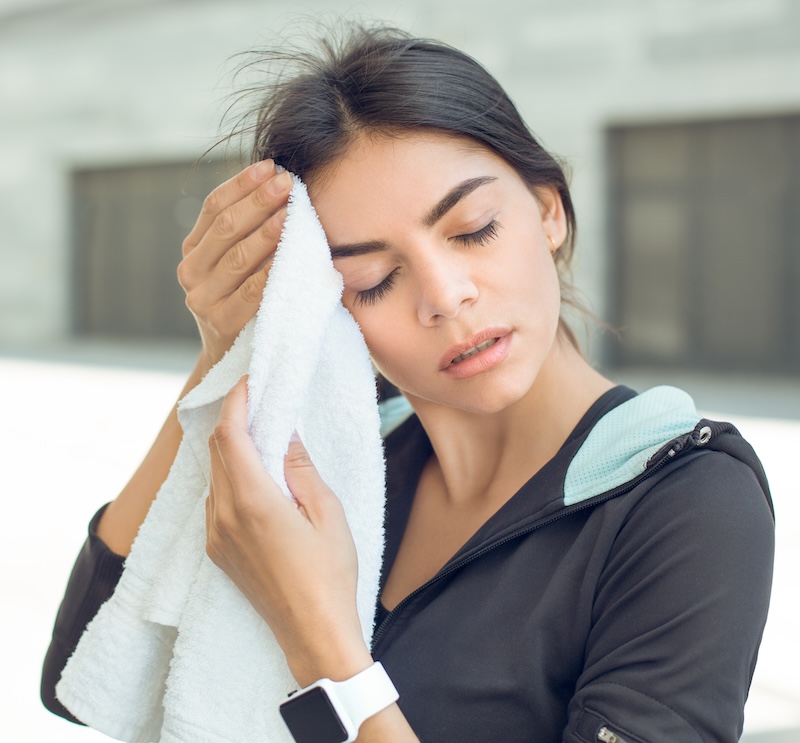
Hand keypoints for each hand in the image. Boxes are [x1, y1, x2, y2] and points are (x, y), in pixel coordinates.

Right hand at [178, 161, 292, 369]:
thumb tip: (276, 183)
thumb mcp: (236, 264)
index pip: (213, 207)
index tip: (270, 167)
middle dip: (258, 201)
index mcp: (192, 249)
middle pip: (226, 227)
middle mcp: (190, 270)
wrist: (231, 355)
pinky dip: (272, 269)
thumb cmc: (243, 299)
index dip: (241, 184)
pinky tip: (290, 253)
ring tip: (291, 211)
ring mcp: (202, 298)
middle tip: (287, 183)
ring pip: (237, 256)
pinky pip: (252, 290)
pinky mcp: (221, 321)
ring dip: (267, 231)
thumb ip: (244, 232)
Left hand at [205, 378, 373, 685]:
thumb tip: (285, 434)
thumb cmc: (329, 574)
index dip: (236, 403)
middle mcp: (225, 515)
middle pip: (216, 450)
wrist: (312, 632)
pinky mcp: (218, 550)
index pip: (230, 436)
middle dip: (233, 419)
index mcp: (254, 502)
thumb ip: (300, 468)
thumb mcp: (327, 512)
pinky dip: (230, 476)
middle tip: (260, 402)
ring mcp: (217, 535)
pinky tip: (255, 475)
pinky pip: (216, 499)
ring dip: (230, 448)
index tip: (249, 382)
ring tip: (261, 436)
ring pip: (214, 474)